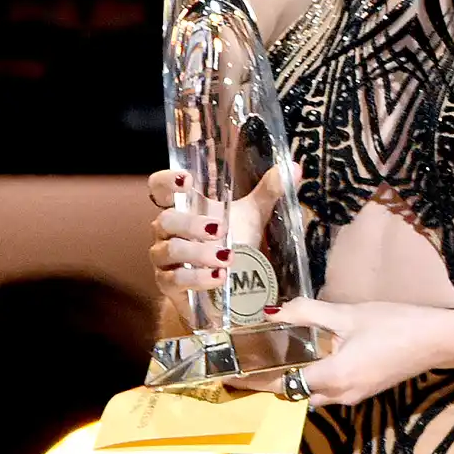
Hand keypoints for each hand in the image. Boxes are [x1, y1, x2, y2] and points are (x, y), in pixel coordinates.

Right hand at [147, 164, 295, 314]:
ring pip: (168, 250)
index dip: (167, 180)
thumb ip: (269, 190)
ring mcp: (165, 258)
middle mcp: (168, 230)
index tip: (188, 180)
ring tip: (227, 258)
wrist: (228, 285)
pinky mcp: (168, 284)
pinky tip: (220, 277)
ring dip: (198, 253)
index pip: (160, 187)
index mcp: (185, 207)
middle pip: (165, 219)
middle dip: (191, 224)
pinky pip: (175, 280)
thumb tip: (294, 168)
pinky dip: (198, 278)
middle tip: (220, 229)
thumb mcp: (253, 214)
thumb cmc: (235, 239)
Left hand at [229, 297, 453, 407]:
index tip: (226, 375)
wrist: (439, 341)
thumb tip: (273, 312)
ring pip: (310, 394)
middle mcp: (339, 396)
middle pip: (292, 395)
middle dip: (268, 383)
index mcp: (332, 378)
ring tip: (271, 358)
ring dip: (290, 381)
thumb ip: (309, 313)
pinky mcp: (364, 390)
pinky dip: (311, 378)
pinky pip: (327, 390)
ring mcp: (353, 397)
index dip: (252, 381)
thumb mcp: (349, 314)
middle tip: (246, 363)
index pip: (280, 385)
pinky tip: (308, 357)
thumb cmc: (395, 324)